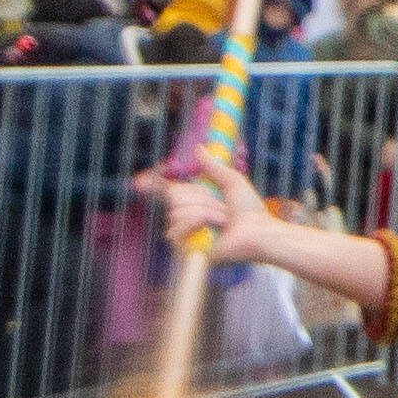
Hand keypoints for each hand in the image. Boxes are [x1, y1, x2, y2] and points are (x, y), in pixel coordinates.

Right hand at [146, 152, 263, 246]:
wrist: (258, 232)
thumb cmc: (249, 211)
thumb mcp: (230, 181)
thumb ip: (212, 166)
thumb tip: (198, 148)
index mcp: (195, 203)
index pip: (168, 192)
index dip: (152, 186)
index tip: (139, 182)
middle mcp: (187, 219)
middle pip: (174, 195)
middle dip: (202, 197)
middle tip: (222, 208)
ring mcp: (185, 235)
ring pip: (179, 209)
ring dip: (207, 211)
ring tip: (223, 220)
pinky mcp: (186, 249)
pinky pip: (179, 226)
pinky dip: (200, 221)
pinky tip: (214, 230)